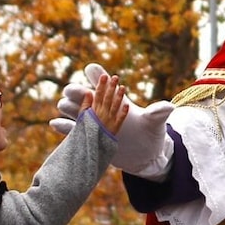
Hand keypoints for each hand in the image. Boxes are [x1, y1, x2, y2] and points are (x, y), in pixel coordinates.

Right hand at [50, 63, 175, 172]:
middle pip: (87, 97)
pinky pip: (75, 132)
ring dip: (70, 108)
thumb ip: (158, 113)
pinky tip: (54, 123)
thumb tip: (169, 107)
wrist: (146, 155)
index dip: (99, 78)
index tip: (92, 69)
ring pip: (78, 113)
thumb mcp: (154, 123)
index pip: (106, 86)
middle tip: (70, 90)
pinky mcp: (92, 139)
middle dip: (77, 92)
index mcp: (118, 103)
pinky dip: (65, 127)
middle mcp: (105, 111)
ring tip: (62, 105)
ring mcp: (97, 125)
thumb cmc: (152, 135)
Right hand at [85, 73, 128, 134]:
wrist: (89, 152)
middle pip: (107, 99)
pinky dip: (123, 114)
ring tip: (123, 87)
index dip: (101, 85)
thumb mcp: (81, 120)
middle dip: (111, 88)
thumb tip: (88, 92)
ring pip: (114, 107)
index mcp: (92, 112)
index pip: (97, 96)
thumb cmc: (84, 135)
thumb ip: (84, 106)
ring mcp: (108, 122)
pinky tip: (127, 106)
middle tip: (116, 77)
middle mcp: (101, 115)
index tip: (105, 76)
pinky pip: (120, 121)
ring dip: (119, 97)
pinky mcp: (114, 130)